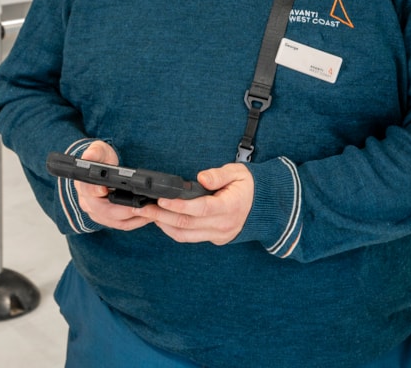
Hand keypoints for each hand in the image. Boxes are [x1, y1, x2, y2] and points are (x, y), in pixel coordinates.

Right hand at [72, 141, 151, 230]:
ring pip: (116, 222)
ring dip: (134, 219)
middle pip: (106, 212)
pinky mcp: (107, 219)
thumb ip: (94, 152)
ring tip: (151, 211)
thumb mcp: (98, 150)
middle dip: (126, 210)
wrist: (102, 168)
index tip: (107, 191)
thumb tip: (88, 157)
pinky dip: (135, 221)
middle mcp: (88, 203)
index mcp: (84, 186)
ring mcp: (97, 213)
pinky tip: (147, 215)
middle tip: (143, 206)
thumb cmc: (101, 159)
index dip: (97, 192)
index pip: (88, 191)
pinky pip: (122, 224)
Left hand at [136, 162, 253, 244]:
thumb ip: (219, 175)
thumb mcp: (239, 172)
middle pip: (187, 224)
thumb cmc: (250, 186)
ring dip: (164, 226)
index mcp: (230, 206)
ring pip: (186, 235)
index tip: (162, 199)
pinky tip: (163, 221)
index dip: (179, 205)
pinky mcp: (216, 239)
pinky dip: (174, 231)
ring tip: (148, 214)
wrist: (267, 207)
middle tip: (143, 208)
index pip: (200, 208)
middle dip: (162, 216)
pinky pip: (191, 238)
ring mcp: (220, 235)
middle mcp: (224, 224)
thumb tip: (201, 178)